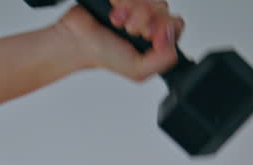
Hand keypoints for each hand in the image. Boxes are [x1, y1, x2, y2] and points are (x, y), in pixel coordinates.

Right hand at [55, 0, 185, 82]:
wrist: (76, 40)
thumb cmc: (103, 55)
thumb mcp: (138, 70)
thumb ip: (162, 60)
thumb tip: (171, 39)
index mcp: (156, 39)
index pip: (176, 25)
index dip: (165, 29)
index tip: (150, 36)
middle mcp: (148, 20)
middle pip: (164, 9)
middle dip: (146, 20)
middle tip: (131, 30)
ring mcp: (136, 4)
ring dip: (133, 10)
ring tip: (118, 22)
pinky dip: (122, 2)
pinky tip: (113, 13)